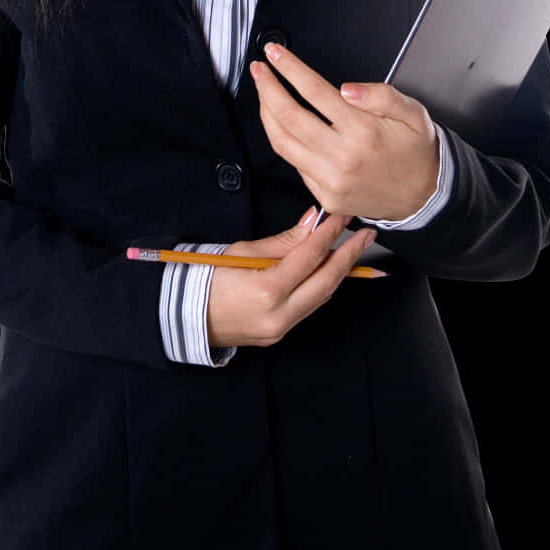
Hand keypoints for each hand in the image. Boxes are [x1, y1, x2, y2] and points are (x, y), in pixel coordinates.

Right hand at [206, 210, 378, 347]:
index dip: (330, 233)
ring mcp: (281, 328)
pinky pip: (309, 307)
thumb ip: (283, 241)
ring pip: (322, 297)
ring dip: (339, 271)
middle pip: (326, 281)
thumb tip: (313, 221)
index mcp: (267, 289)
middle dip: (349, 255)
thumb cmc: (206, 277)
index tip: (344, 215)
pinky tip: (329, 269)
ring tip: (353, 249)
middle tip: (367, 234)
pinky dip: (321, 285)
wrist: (183, 317)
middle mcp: (279, 314)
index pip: (310, 256)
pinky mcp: (279, 334)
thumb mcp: (241, 251)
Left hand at [249, 44, 438, 221]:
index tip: (275, 53)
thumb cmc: (416, 151)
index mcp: (363, 131)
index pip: (314, 91)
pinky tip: (281, 124)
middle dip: (267, 87)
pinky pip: (294, 164)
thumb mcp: (412, 112)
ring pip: (282, 142)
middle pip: (289, 116)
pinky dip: (283, 140)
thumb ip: (381, 95)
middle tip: (260, 69)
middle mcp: (343, 156)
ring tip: (263, 93)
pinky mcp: (325, 195)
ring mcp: (331, 179)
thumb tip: (348, 88)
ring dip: (266, 114)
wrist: (424, 195)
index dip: (289, 68)